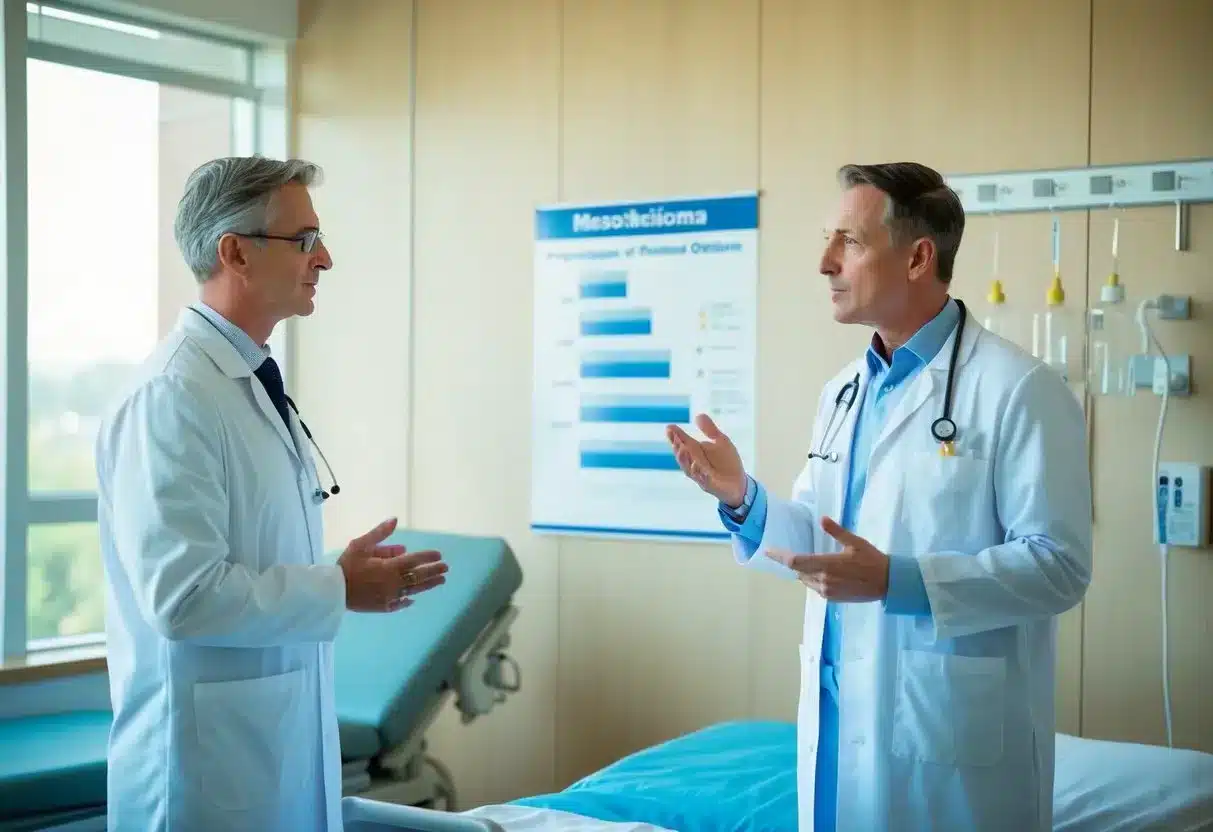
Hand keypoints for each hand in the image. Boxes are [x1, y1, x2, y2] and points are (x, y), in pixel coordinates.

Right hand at [337, 517, 447, 612]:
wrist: (332, 592)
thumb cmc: (346, 566)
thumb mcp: (360, 545)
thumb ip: (379, 533)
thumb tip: (395, 519)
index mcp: (389, 567)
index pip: (414, 561)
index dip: (428, 557)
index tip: (439, 555)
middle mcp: (394, 583)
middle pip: (418, 576)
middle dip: (433, 571)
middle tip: (446, 568)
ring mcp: (390, 597)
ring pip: (413, 590)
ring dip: (428, 585)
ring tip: (440, 581)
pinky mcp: (383, 607)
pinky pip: (399, 603)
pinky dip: (407, 600)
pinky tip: (413, 599)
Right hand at [666, 414, 746, 506]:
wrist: (739, 482)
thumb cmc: (728, 462)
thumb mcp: (721, 441)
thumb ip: (710, 430)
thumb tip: (698, 415)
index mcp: (696, 452)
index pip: (683, 442)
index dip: (675, 436)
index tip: (669, 427)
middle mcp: (694, 463)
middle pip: (682, 455)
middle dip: (677, 446)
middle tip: (674, 437)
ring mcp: (700, 475)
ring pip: (688, 468)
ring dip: (684, 459)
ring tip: (682, 448)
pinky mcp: (709, 485)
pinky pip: (702, 479)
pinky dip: (698, 473)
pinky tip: (696, 464)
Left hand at [770, 517, 889, 601]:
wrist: (888, 583)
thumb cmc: (872, 560)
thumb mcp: (855, 542)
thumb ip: (836, 532)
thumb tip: (822, 519)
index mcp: (826, 564)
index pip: (795, 562)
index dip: (779, 557)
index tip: (768, 551)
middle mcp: (823, 580)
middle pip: (798, 571)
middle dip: (793, 563)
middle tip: (788, 552)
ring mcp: (827, 591)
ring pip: (806, 580)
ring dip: (804, 571)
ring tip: (807, 561)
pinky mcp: (833, 598)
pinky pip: (816, 587)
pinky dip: (813, 578)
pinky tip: (821, 571)